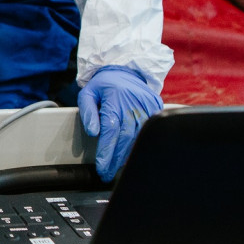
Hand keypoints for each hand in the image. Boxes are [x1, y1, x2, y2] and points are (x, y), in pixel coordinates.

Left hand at [78, 66, 162, 182]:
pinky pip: (148, 130)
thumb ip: (87, 112)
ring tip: (118, 167)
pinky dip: (140, 144)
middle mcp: (133, 103)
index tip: (102, 168)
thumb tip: (93, 132)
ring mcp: (147, 105)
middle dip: (116, 159)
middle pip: (126, 138)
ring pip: (139, 137)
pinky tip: (131, 154)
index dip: (107, 152)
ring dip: (128, 154)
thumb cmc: (104, 85)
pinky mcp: (156, 107)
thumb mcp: (87, 94)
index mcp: (115, 99)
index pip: (111, 131)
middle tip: (108, 173)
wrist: (125, 70)